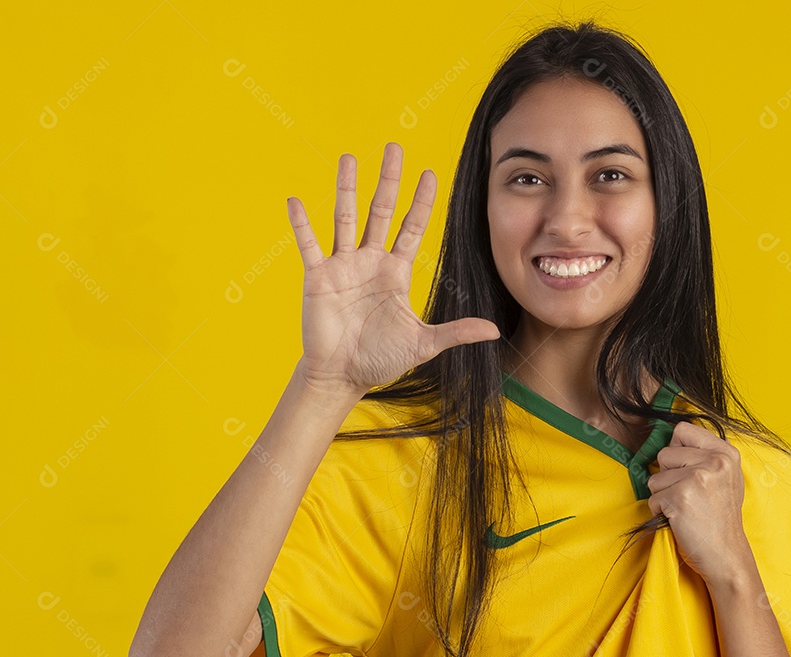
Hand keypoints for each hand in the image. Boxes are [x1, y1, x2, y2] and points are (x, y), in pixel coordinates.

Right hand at [288, 142, 500, 397]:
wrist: (343, 376)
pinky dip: (302, 224)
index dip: (421, 201)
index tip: (430, 173)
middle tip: (395, 147)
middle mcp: (370, 261)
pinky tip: (296, 200)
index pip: (412, 227)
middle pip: (381, 211)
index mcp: (396, 272)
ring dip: (346, 188)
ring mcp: (342, 266)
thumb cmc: (381, 359)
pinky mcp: (318, 277)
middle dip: (389, 180)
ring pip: (345, 218)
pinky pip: (309, 245)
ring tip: (349, 157)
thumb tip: (494, 330)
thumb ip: (456, 332)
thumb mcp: (423, 343)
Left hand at [646, 421, 753, 587]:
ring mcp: (697, 478)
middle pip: (664, 453)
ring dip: (663, 496)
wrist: (726, 555)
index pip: (682, 430)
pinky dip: (660, 512)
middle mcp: (714, 461)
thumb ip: (704, 455)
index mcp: (726, 452)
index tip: (685, 468)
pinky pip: (652, 498)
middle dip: (668, 476)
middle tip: (689, 496)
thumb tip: (672, 437)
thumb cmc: (720, 517)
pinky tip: (680, 520)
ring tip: (686, 509)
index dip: (676, 450)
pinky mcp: (680, 497)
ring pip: (655, 477)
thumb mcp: (725, 477)